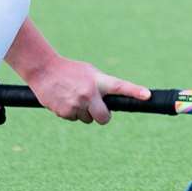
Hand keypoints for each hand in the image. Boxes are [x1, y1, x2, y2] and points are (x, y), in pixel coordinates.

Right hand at [25, 56, 151, 124]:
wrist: (43, 70)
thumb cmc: (70, 70)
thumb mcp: (89, 73)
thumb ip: (102, 86)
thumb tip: (110, 102)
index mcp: (99, 81)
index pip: (120, 86)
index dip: (135, 92)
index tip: (147, 95)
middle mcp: (89, 93)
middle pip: (105, 118)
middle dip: (103, 117)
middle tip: (98, 110)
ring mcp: (77, 104)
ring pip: (88, 119)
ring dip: (84, 113)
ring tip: (73, 97)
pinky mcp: (65, 112)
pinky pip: (74, 119)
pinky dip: (71, 113)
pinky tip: (64, 100)